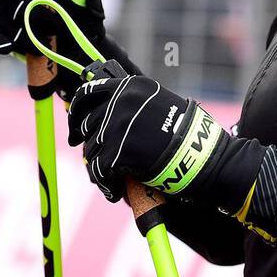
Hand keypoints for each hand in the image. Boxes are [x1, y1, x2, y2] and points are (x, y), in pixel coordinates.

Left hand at [66, 68, 261, 212]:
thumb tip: (106, 113)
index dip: (77, 109)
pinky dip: (105, 183)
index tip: (75, 123)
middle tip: (96, 157)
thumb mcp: (159, 104)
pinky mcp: (115, 152)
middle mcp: (120, 102)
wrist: (201, 154)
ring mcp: (116, 126)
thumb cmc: (186, 133)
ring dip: (99, 165)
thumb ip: (133, 103)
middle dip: (89, 142)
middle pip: (88, 124)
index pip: (89, 92)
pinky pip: (98, 171)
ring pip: (91, 149)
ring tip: (112, 178)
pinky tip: (115, 190)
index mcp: (130, 86)